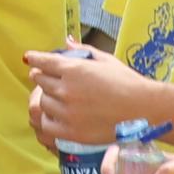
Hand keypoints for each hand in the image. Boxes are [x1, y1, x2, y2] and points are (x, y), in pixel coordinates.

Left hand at [23, 44, 147, 145]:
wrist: (144, 111)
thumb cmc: (128, 83)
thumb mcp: (106, 61)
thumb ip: (83, 51)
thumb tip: (67, 41)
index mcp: (73, 70)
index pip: (43, 61)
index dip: (34, 59)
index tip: (29, 58)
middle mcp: (66, 90)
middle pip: (39, 81)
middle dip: (41, 77)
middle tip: (46, 79)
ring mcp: (67, 112)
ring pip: (42, 102)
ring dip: (45, 97)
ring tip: (54, 98)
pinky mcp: (71, 132)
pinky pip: (47, 125)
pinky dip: (48, 119)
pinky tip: (55, 116)